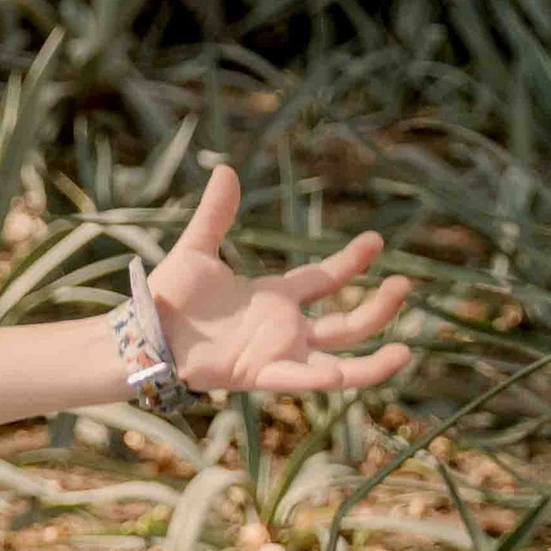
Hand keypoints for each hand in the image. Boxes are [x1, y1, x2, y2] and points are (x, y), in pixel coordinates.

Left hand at [148, 165, 413, 397]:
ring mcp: (276, 354)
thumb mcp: (197, 248)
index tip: (377, 241)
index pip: (324, 280)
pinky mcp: (259, 374)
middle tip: (404, 284)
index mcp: (274, 297)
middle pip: (345, 321)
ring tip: (407, 351)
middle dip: (378, 307)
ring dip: (372, 358)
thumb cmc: (169, 297)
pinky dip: (320, 379)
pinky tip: (343, 374)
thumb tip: (225, 169)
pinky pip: (298, 381)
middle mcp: (283, 328)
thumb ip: (215, 214)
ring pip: (339, 361)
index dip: (352, 262)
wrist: (142, 333)